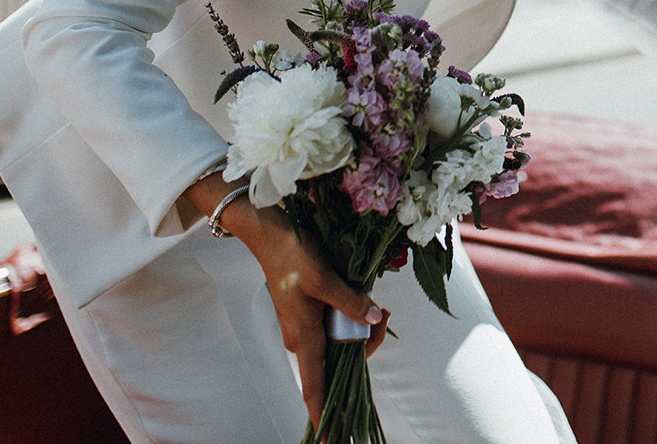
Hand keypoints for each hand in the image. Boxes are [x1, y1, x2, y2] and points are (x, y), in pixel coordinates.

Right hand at [203, 189, 388, 426]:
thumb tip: (376, 318)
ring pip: (341, 345)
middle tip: (386, 313)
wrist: (271, 235)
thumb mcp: (326, 277)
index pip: (314, 389)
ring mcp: (305, 329)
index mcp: (304, 339)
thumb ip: (351, 302)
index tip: (331, 441)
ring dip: (363, 332)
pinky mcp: (309, 316)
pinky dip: (353, 322)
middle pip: (340, 364)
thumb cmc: (293, 255)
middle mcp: (303, 340)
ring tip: (381, 305)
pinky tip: (369, 304)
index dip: (324, 417)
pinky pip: (336, 330)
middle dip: (367, 348)